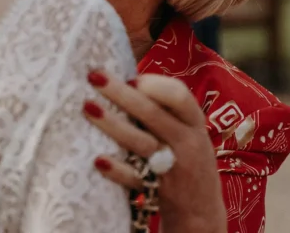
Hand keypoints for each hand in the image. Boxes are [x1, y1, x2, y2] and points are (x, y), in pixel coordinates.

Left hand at [84, 72, 225, 232]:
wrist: (202, 212)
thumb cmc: (186, 158)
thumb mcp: (187, 131)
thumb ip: (164, 109)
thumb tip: (122, 78)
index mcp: (194, 122)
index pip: (180, 96)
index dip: (155, 85)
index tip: (130, 77)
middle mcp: (187, 142)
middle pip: (153, 115)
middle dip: (121, 94)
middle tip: (94, 76)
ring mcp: (173, 167)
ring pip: (141, 143)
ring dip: (112, 125)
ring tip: (87, 107)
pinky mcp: (159, 191)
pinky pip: (136, 178)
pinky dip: (117, 170)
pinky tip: (98, 160)